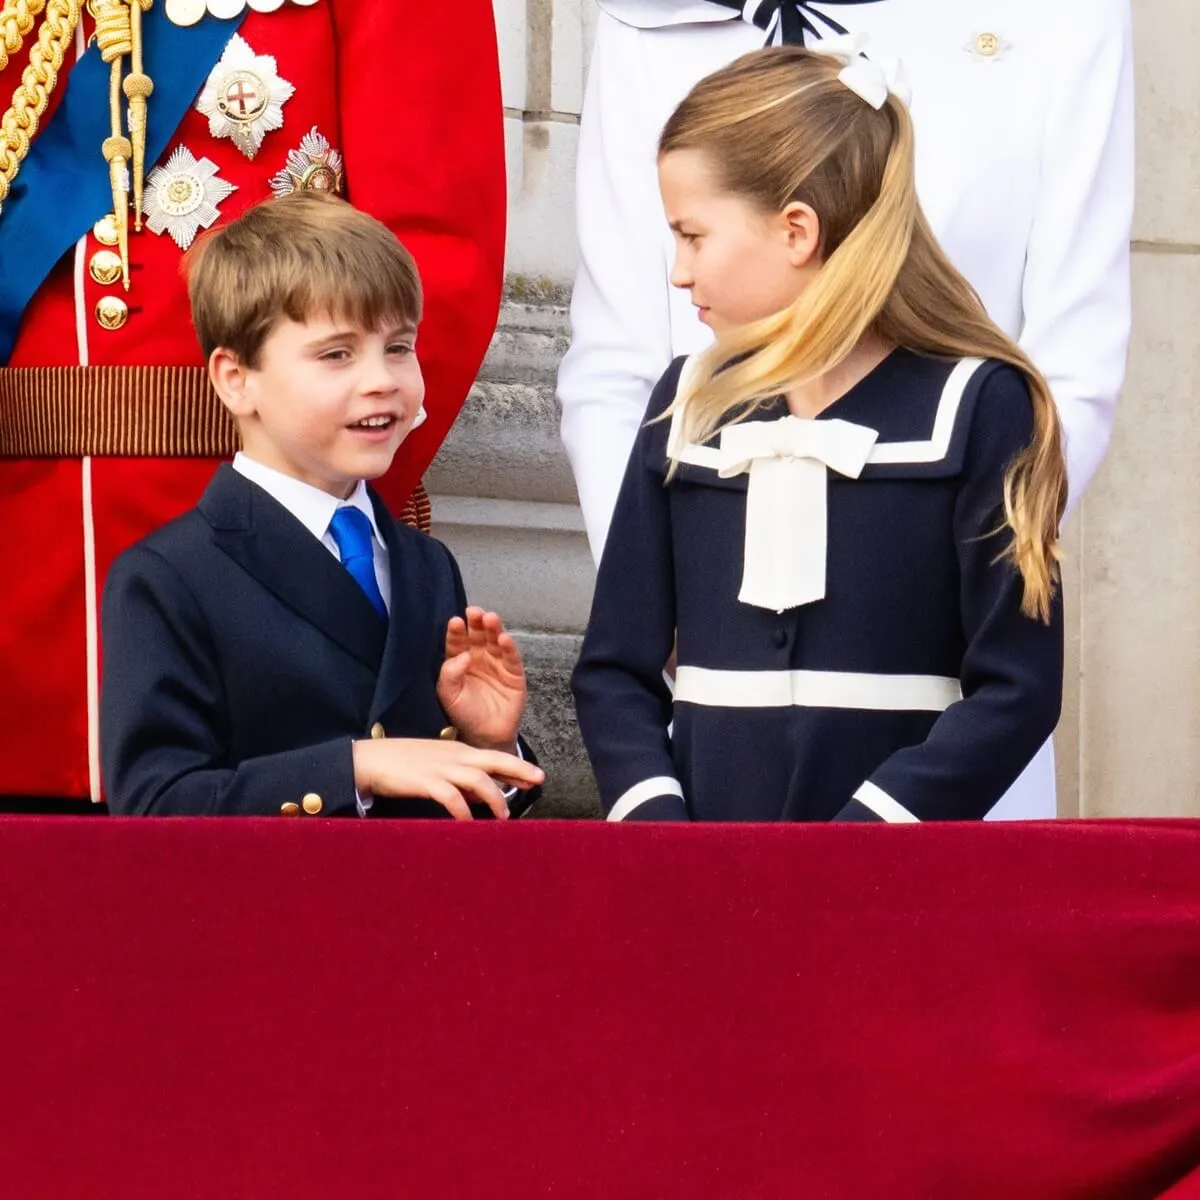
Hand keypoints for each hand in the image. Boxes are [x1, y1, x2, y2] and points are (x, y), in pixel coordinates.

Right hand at [352, 738, 542, 820]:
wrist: (368, 760)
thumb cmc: (402, 764)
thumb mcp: (437, 766)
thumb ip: (460, 779)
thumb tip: (482, 796)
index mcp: (457, 751)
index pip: (494, 757)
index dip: (517, 767)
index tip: (536, 776)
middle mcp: (454, 756)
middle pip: (494, 760)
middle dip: (519, 770)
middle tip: (538, 781)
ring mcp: (440, 767)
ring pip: (478, 779)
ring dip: (495, 798)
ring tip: (504, 817)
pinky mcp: (425, 781)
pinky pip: (451, 796)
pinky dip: (463, 810)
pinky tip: (469, 823)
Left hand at [436, 607, 526, 750]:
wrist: (485, 736)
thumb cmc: (464, 714)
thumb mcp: (448, 695)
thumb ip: (449, 674)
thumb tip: (461, 656)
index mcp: (459, 660)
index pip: (457, 641)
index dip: (456, 631)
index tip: (455, 622)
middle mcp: (479, 658)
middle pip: (478, 635)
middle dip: (476, 622)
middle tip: (474, 612)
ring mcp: (497, 664)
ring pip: (495, 641)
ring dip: (494, 629)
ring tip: (490, 619)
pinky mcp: (514, 673)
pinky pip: (512, 657)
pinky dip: (509, 647)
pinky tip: (504, 638)